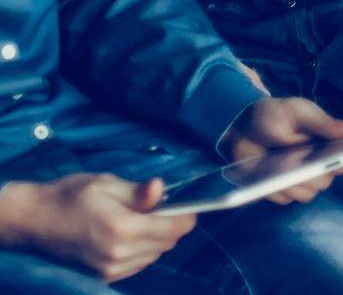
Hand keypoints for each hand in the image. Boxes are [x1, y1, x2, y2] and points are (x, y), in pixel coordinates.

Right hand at [0, 174, 193, 282]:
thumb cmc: (71, 196)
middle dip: (171, 225)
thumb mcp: (107, 184)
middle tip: (162, 206)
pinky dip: (142, 249)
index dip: (187, 215)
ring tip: (142, 218)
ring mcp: (109, 270)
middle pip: (167, 244)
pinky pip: (137, 264)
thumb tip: (161, 188)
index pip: (174, 229)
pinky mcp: (103, 277)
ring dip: (157, 238)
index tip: (188, 203)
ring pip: (153, 255)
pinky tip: (130, 233)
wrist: (35, 221)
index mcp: (123, 229)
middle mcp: (119, 255)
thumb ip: (138, 191)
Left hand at [223, 97, 342, 204]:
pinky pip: (285, 199)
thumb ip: (323, 123)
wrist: (242, 129)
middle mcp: (319, 164)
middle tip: (299, 160)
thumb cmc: (275, 116)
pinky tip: (266, 174)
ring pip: (307, 193)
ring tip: (278, 167)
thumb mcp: (298, 113)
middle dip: (313, 173)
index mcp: (329, 142)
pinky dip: (276, 188)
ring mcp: (300, 180)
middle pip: (326, 180)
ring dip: (293, 183)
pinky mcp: (281, 191)